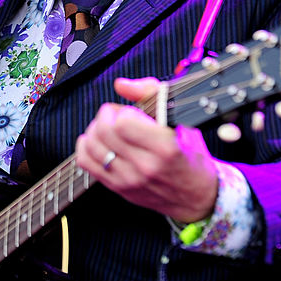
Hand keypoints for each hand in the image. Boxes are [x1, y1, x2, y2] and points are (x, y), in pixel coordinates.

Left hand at [75, 77, 218, 222]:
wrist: (195, 195)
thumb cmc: (189, 154)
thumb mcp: (181, 120)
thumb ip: (151, 94)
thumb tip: (122, 85)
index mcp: (165, 148)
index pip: (124, 123)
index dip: (124, 111)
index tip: (132, 112)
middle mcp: (146, 166)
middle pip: (104, 132)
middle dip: (107, 115)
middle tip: (118, 115)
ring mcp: (130, 179)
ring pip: (92, 145)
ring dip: (95, 128)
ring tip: (109, 127)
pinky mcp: (118, 188)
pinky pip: (85, 162)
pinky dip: (86, 146)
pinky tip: (99, 141)